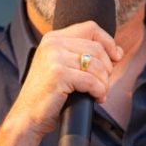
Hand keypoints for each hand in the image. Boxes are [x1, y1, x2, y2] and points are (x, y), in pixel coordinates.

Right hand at [9, 21, 122, 136]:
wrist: (28, 116)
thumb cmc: (48, 95)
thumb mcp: (63, 67)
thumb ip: (84, 55)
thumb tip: (117, 51)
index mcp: (53, 38)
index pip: (91, 28)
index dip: (108, 42)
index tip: (116, 57)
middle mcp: (53, 44)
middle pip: (97, 48)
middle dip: (107, 69)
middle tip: (103, 84)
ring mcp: (55, 58)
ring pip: (97, 66)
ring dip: (104, 83)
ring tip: (99, 93)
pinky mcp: (59, 74)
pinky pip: (93, 81)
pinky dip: (100, 92)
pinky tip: (96, 99)